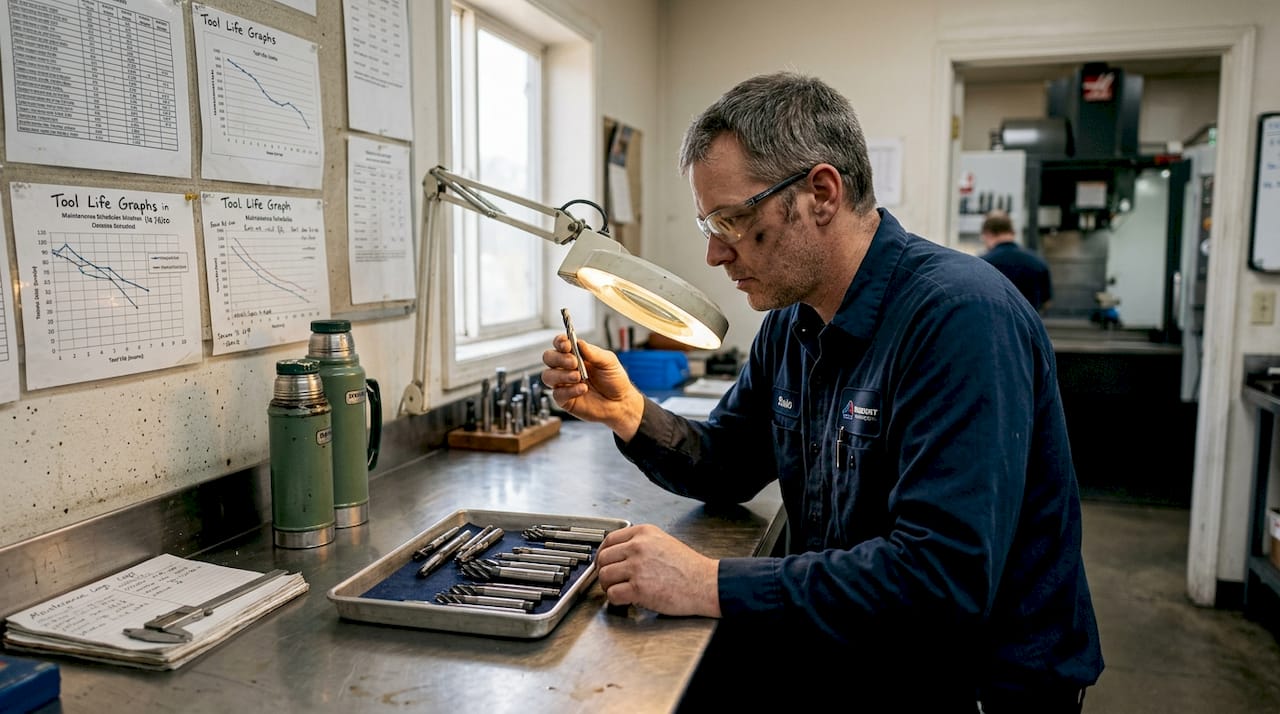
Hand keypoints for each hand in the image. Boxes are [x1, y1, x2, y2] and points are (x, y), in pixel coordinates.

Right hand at [541, 336, 644, 439]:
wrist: (620, 403)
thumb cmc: (614, 381)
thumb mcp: (608, 362)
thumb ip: (593, 352)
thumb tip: (579, 343)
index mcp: (576, 355)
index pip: (560, 344)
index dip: (559, 342)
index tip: (566, 344)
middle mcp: (566, 368)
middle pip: (549, 358)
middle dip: (559, 358)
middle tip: (574, 362)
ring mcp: (564, 384)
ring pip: (548, 376)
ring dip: (562, 375)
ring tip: (578, 377)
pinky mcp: (565, 400)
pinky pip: (557, 394)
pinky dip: (569, 390)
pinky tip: (582, 389)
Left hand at [595, 524, 720, 616]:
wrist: (705, 584)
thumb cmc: (689, 567)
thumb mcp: (663, 542)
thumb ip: (641, 544)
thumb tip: (620, 554)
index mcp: (644, 533)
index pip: (609, 539)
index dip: (603, 553)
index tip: (603, 562)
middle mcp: (638, 547)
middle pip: (603, 558)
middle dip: (604, 571)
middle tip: (611, 580)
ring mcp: (637, 567)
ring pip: (605, 576)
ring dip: (608, 586)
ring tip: (619, 590)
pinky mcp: (638, 588)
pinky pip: (613, 594)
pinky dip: (615, 600)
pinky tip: (626, 600)